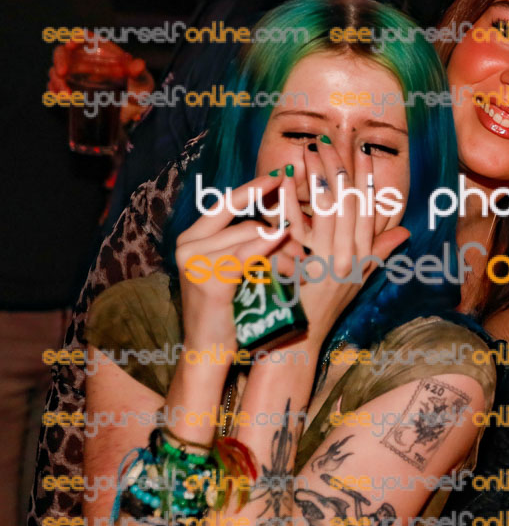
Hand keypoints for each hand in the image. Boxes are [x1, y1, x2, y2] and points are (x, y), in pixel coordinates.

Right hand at [48, 34, 154, 124]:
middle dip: (60, 60)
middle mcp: (84, 58)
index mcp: (100, 49)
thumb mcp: (140, 79)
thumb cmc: (137, 86)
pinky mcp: (72, 88)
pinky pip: (57, 86)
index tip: (72, 44)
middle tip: (62, 73)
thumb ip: (138, 71)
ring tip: (67, 95)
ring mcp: (75, 73)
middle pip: (63, 52)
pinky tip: (62, 98)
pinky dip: (56, 92)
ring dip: (57, 81)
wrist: (135, 106)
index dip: (77, 38)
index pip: (85, 37)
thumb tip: (139, 64)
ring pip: (57, 71)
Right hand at [174, 171, 287, 361]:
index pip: (227, 203)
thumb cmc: (229, 311)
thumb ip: (248, 243)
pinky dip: (266, 247)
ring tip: (301, 266)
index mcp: (192, 238)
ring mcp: (194, 261)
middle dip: (280, 233)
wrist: (210, 351)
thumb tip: (283, 221)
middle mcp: (187, 245)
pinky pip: (245, 255)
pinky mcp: (207, 278)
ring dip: (282, 250)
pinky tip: (284, 242)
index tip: (280, 174)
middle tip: (304, 247)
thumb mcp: (237, 270)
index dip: (254, 188)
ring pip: (250, 238)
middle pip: (246, 223)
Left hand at [285, 142, 409, 342]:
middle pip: (348, 203)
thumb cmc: (329, 307)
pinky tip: (284, 180)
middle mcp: (349, 256)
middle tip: (330, 141)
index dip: (367, 179)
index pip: (370, 209)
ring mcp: (324, 261)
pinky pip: (295, 226)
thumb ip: (380, 252)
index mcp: (364, 256)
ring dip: (317, 177)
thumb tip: (405, 231)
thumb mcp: (360, 279)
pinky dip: (290, 200)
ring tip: (309, 150)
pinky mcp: (300, 266)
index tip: (363, 151)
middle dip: (339, 168)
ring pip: (325, 209)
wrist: (301, 337)